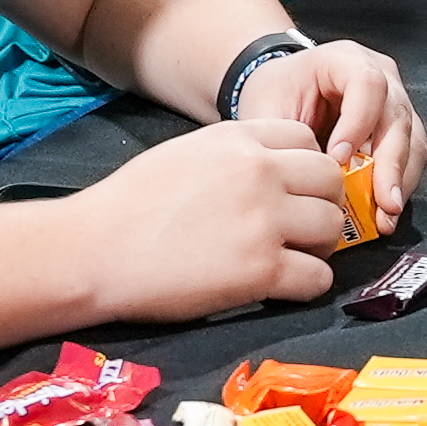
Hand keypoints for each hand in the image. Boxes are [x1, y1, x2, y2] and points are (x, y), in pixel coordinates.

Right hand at [62, 119, 359, 318]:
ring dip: (318, 246)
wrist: (94, 250)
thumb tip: (272, 168)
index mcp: (238, 140)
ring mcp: (263, 221)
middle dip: (321, 204)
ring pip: (332, 227)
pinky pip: (318, 278)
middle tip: (300, 228)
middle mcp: (258, 172)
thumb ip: (233, 154)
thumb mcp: (185, 153)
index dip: (305, 168)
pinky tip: (280, 286)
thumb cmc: (129, 205)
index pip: (308, 139)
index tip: (291, 191)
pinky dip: (306, 286)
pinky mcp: (261, 270)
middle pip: (330, 180)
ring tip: (291, 258)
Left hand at [231, 39, 425, 228]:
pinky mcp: (399, 129)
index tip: (337, 158)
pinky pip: (410, 157)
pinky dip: (399, 185)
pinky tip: (385, 211)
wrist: (283, 89)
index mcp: (344, 59)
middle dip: (391, 164)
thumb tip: (309, 182)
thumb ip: (287, 141)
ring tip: (385, 216)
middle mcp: (380, 76)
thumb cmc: (276, 94)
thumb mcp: (269, 111)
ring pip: (412, 141)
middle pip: (397, 117)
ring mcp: (395, 102)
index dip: (358, 123)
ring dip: (400, 181)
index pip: (367, 84)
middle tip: (381, 202)